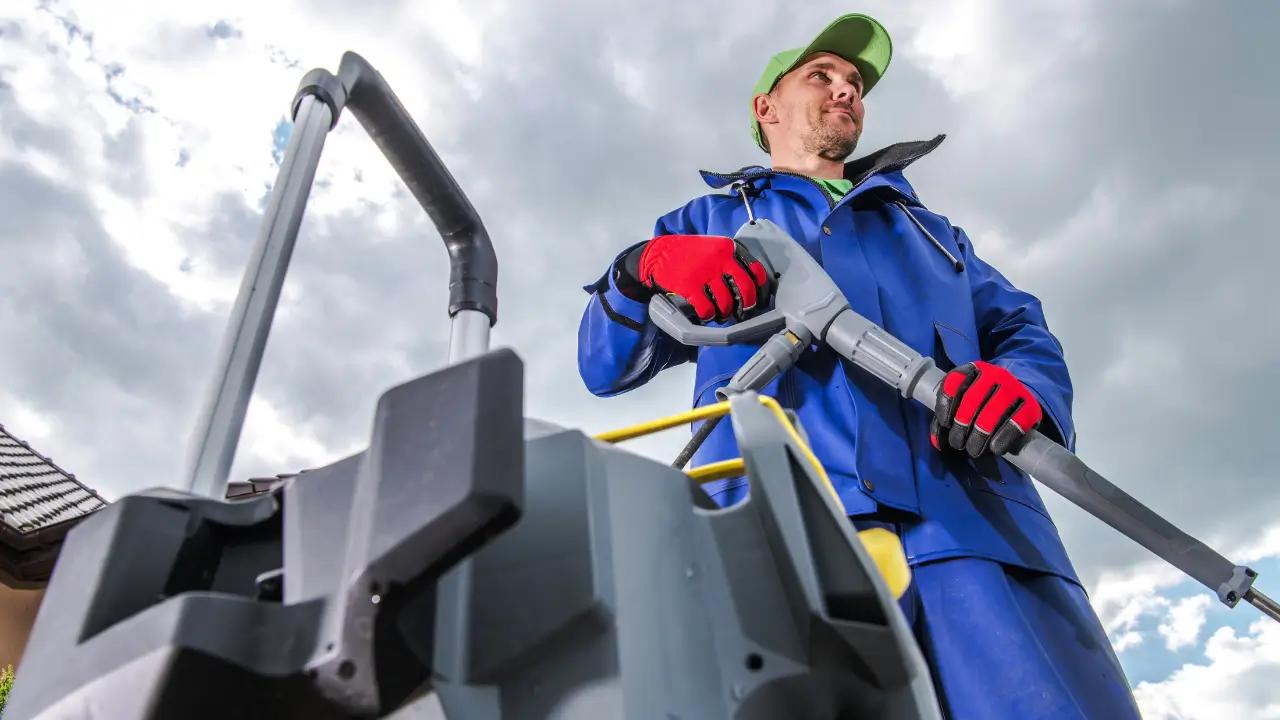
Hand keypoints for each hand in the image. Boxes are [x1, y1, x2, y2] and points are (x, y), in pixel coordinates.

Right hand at [637, 234, 770, 321]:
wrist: (658, 253)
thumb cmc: (687, 253)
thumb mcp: (712, 247)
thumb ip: (729, 261)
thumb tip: (748, 285)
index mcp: (728, 248)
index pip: (755, 270)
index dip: (759, 289)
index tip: (757, 299)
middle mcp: (720, 259)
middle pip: (746, 289)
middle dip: (746, 306)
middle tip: (742, 313)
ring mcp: (705, 272)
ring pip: (726, 303)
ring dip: (724, 313)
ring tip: (719, 314)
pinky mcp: (690, 286)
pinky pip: (707, 309)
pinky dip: (708, 316)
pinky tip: (705, 314)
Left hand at [930, 361, 1042, 457]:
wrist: (1019, 400)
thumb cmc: (983, 404)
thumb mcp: (963, 404)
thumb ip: (947, 419)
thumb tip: (938, 443)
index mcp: (973, 369)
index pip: (954, 381)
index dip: (945, 404)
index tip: (945, 423)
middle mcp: (994, 374)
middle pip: (972, 400)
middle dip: (961, 426)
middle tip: (958, 443)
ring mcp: (1013, 388)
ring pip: (991, 413)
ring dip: (979, 436)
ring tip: (973, 450)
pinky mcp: (1030, 406)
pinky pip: (1015, 424)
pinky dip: (1002, 438)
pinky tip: (994, 449)